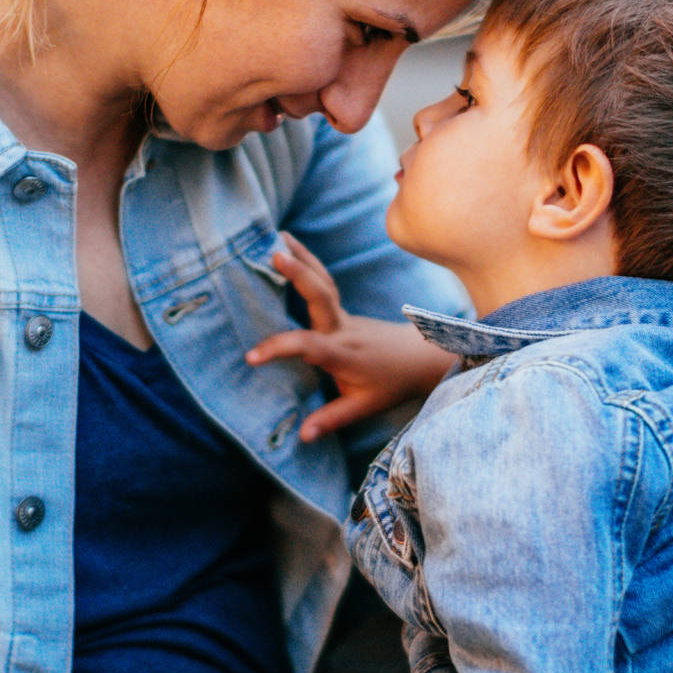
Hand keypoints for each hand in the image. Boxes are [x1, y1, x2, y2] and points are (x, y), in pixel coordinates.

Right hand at [246, 234, 454, 441]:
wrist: (420, 359)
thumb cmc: (390, 383)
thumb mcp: (364, 406)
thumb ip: (332, 419)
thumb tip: (302, 436)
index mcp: (344, 353)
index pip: (309, 346)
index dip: (281, 349)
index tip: (251, 358)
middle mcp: (342, 328)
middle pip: (321, 296)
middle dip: (299, 275)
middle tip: (275, 255)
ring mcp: (343, 314)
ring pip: (323, 280)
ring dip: (302, 257)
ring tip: (278, 236)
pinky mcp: (341, 308)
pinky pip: (322, 282)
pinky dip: (305, 262)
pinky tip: (289, 247)